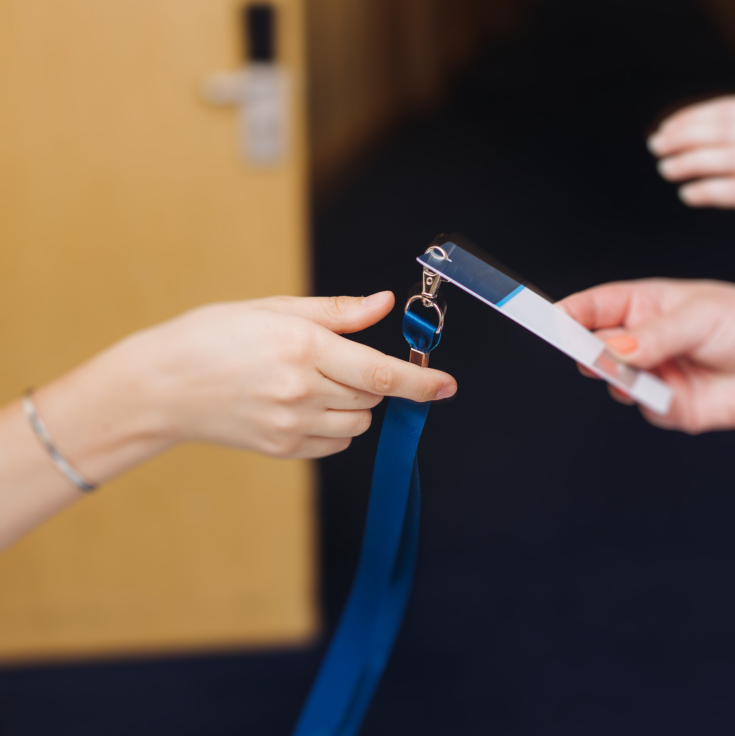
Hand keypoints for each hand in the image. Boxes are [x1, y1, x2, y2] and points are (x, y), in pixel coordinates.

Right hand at [70, 291, 455, 461]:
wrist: (161, 386)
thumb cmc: (214, 336)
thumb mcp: (274, 309)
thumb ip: (338, 312)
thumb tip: (384, 303)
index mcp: (302, 347)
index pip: (379, 373)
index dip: (420, 382)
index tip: (448, 386)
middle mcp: (300, 389)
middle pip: (373, 397)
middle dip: (374, 381)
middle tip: (340, 362)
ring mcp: (290, 424)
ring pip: (359, 422)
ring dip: (356, 404)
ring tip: (314, 382)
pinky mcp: (282, 448)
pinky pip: (335, 442)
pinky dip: (336, 425)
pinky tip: (303, 405)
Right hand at [559, 279, 734, 434]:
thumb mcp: (702, 317)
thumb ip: (655, 335)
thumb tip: (611, 349)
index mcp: (645, 304)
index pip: (592, 307)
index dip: (567, 313)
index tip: (547, 320)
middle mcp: (642, 340)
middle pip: (592, 346)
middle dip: (586, 350)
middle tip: (590, 354)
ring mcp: (654, 375)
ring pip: (613, 381)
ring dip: (619, 378)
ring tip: (640, 369)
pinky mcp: (670, 408)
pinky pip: (644, 409)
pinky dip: (650, 402)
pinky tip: (673, 391)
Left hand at [649, 95, 734, 250]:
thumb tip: (704, 131)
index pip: (729, 109)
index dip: (693, 116)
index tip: (668, 127)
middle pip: (723, 130)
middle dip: (683, 136)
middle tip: (657, 145)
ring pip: (726, 159)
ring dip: (689, 163)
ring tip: (666, 169)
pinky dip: (707, 191)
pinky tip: (688, 195)